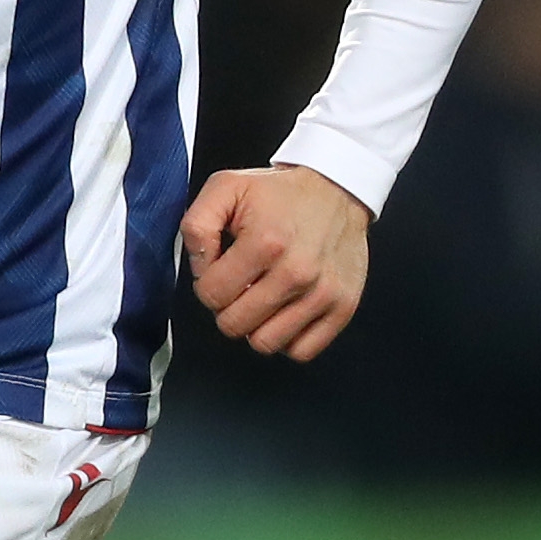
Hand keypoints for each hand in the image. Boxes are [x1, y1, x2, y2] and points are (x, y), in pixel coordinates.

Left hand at [183, 165, 369, 360]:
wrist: (337, 189)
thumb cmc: (280, 193)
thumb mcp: (226, 188)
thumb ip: (197, 226)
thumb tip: (200, 270)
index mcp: (265, 243)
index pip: (211, 295)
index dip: (207, 284)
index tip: (221, 269)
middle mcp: (297, 273)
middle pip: (234, 325)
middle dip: (228, 307)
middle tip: (240, 285)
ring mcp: (323, 293)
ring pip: (266, 343)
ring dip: (256, 326)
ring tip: (262, 298)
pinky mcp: (343, 307)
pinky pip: (301, 351)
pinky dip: (287, 339)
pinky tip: (284, 312)